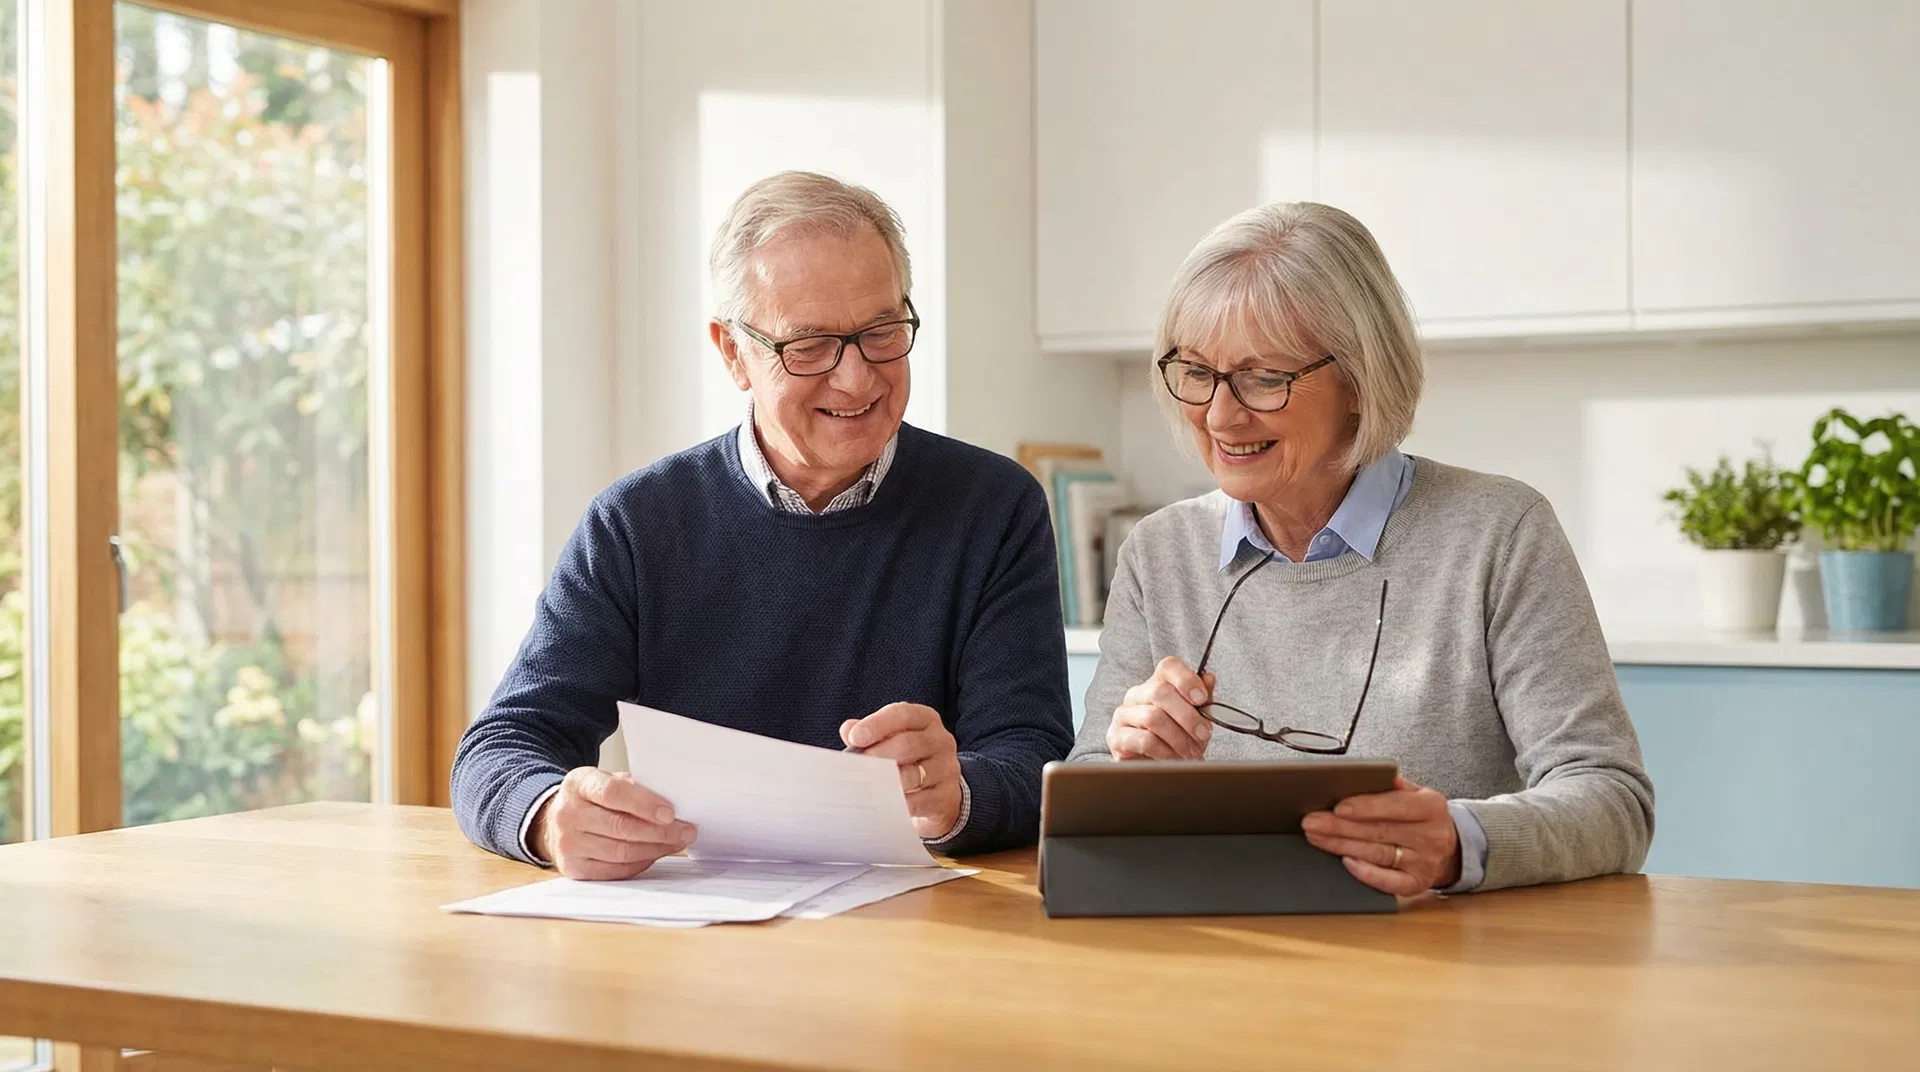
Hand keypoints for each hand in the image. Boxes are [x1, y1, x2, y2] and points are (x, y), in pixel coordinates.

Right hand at [529, 767, 697, 879]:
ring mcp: (568, 844)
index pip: (612, 793)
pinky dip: (641, 863)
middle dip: (660, 831)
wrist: (558, 820)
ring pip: (621, 852)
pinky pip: (615, 870)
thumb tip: (673, 801)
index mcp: (578, 784)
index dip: (644, 804)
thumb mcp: (607, 780)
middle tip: (686, 831)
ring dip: (655, 849)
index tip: (671, 813)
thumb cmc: (593, 798)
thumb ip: (634, 787)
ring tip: (676, 842)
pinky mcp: (574, 868)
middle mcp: (568, 814)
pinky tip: (656, 853)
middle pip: (620, 827)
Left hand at [841, 702, 961, 838]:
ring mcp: (947, 768)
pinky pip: (920, 801)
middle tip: (857, 767)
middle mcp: (940, 740)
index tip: (855, 737)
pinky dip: (900, 804)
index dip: (877, 724)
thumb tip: (848, 730)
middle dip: (878, 755)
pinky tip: (885, 804)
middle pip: (907, 744)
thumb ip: (869, 733)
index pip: (903, 714)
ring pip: (914, 775)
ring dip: (886, 782)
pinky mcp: (947, 796)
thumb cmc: (909, 759)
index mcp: (925, 720)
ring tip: (867, 787)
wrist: (939, 792)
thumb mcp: (892, 739)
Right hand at [1107, 656, 1216, 760]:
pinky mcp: (1116, 737)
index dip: (1186, 679)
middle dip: (1188, 716)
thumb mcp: (1194, 719)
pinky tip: (1174, 758)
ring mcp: (1123, 715)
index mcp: (1156, 684)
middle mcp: (1136, 695)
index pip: (1168, 666)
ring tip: (1191, 752)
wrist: (1154, 768)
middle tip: (1203, 734)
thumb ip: (1202, 699)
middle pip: (1160, 692)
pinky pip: (1144, 740)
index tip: (1201, 699)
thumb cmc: (1175, 740)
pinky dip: (1165, 751)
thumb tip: (1209, 678)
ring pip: (1152, 717)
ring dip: (1178, 738)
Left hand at [1301, 776, 1461, 894]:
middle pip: (1379, 831)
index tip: (1338, 807)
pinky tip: (1346, 862)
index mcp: (1432, 807)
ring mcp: (1425, 863)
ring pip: (1377, 854)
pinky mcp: (1417, 884)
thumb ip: (1394, 785)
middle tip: (1312, 821)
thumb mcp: (1416, 794)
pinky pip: (1388, 882)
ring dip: (1341, 846)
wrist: (1450, 847)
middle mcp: (1432, 836)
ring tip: (1316, 836)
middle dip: (1340, 826)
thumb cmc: (1421, 817)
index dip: (1366, 807)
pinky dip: (1365, 873)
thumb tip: (1370, 775)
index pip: (1396, 805)